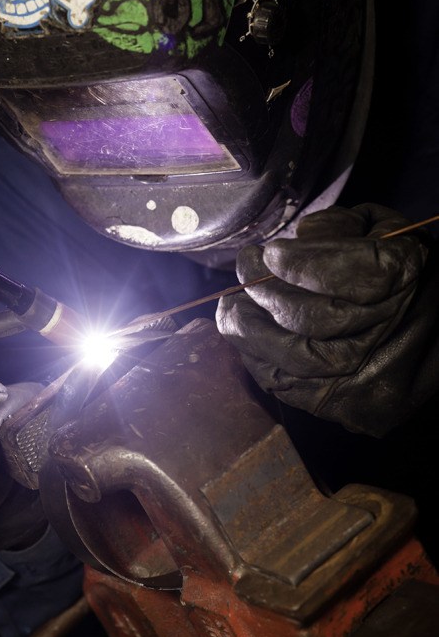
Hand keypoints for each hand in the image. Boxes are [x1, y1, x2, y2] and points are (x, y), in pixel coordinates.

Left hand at [216, 204, 438, 435]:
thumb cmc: (404, 275)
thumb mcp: (385, 229)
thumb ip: (339, 226)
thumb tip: (294, 241)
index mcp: (402, 277)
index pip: (339, 273)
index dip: (295, 262)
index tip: (268, 252)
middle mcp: (387, 333)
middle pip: (306, 318)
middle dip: (262, 292)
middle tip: (243, 270)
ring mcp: (369, 378)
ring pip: (288, 358)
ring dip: (248, 329)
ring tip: (232, 307)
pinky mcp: (351, 409)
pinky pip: (288, 387)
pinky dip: (259, 361)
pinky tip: (250, 338)